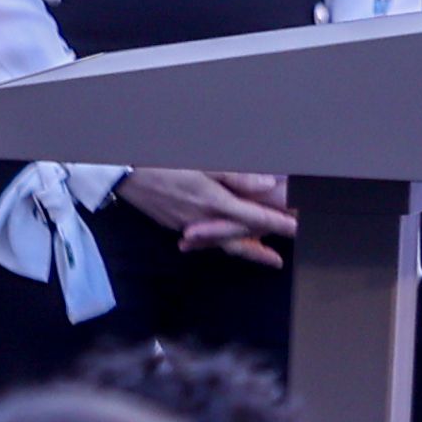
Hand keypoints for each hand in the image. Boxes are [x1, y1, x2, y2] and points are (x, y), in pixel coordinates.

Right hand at [122, 164, 295, 261]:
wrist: (123, 171)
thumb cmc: (166, 162)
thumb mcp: (206, 164)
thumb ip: (238, 176)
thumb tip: (267, 186)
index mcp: (214, 202)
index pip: (254, 218)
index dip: (279, 225)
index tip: (298, 230)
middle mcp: (202, 219)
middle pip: (238, 242)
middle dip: (261, 251)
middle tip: (279, 260)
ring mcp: (186, 225)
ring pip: (221, 243)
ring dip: (243, 250)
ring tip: (263, 257)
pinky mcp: (173, 225)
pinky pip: (203, 239)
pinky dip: (220, 242)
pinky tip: (228, 241)